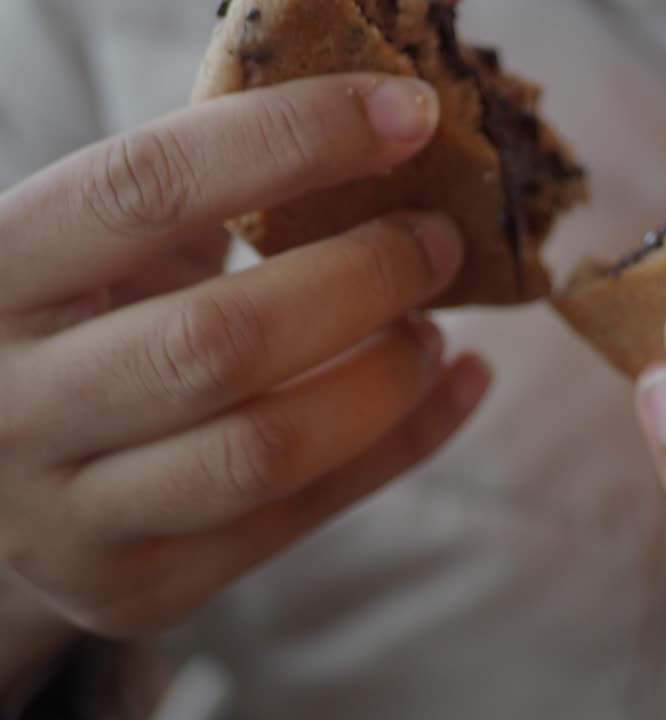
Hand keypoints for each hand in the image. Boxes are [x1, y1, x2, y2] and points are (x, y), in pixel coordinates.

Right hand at [0, 73, 490, 643]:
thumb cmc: (71, 324)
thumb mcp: (91, 247)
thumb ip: (192, 198)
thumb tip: (379, 134)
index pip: (144, 189)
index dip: (291, 142)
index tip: (408, 118)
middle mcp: (9, 407)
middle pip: (218, 342)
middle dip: (363, 280)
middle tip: (437, 243)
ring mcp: (65, 519)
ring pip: (266, 452)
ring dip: (387, 380)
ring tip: (434, 329)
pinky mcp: (135, 591)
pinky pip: (301, 519)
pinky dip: (406, 444)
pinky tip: (459, 384)